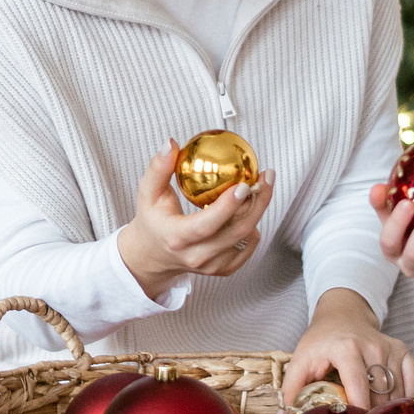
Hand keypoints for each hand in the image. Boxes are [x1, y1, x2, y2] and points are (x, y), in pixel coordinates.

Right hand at [115, 139, 274, 295]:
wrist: (152, 256)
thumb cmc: (152, 221)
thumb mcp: (148, 193)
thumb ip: (158, 168)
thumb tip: (170, 144)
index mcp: (176, 238)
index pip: (206, 225)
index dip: (228, 206)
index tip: (243, 184)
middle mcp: (196, 256)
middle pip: (236, 232)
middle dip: (257, 203)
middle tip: (266, 178)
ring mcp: (212, 266)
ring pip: (246, 238)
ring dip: (257, 211)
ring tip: (261, 187)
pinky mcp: (223, 269)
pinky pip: (248, 247)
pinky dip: (253, 227)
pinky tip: (249, 210)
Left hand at [283, 288, 413, 413]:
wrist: (343, 315)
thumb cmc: (320, 342)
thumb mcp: (299, 362)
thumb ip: (290, 391)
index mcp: (346, 349)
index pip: (359, 388)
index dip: (359, 413)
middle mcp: (372, 347)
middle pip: (379, 395)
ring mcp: (389, 348)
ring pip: (397, 391)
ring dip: (388, 410)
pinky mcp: (402, 350)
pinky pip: (413, 380)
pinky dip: (407, 397)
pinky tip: (394, 406)